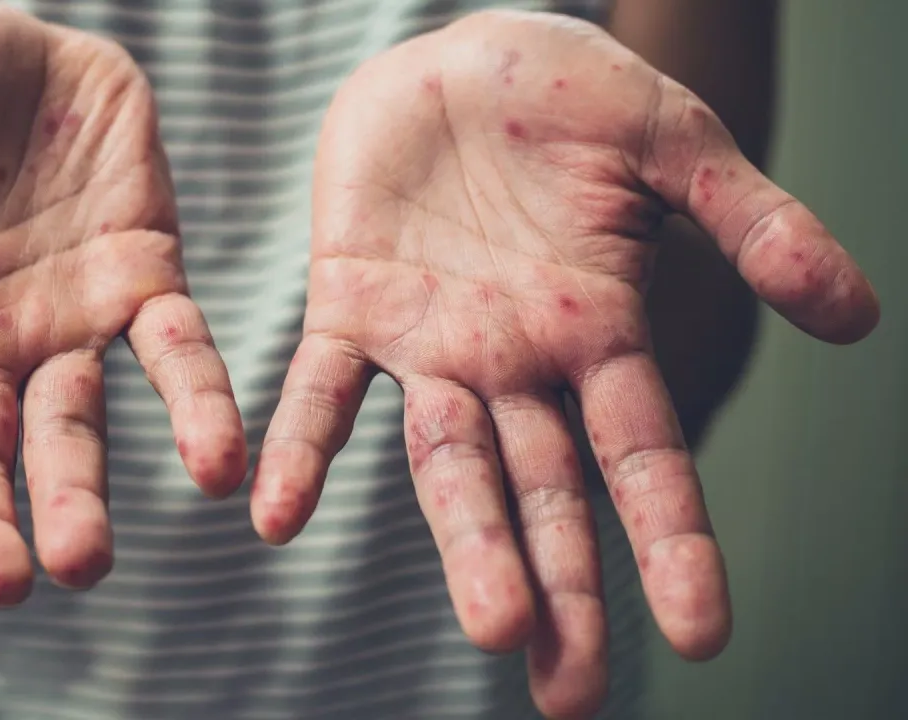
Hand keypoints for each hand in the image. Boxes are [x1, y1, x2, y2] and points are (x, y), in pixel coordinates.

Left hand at [250, 10, 877, 717]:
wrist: (451, 58)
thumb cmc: (565, 98)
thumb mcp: (672, 144)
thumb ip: (752, 223)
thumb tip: (855, 318)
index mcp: (598, 333)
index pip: (642, 457)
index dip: (670, 541)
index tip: (698, 634)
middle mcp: (514, 362)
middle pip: (543, 493)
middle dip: (559, 587)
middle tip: (565, 694)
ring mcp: (430, 343)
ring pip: (444, 463)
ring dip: (463, 541)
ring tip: (489, 625)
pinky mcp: (348, 306)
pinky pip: (320, 390)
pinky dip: (300, 449)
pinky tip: (275, 513)